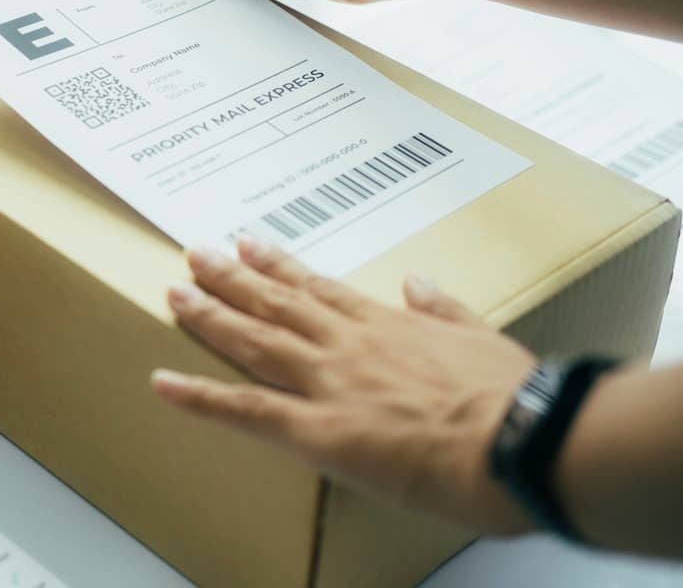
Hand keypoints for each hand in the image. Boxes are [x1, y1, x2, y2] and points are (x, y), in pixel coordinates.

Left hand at [152, 237, 537, 533]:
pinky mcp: (316, 429)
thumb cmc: (511, 397)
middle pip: (275, 302)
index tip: (251, 243)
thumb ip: (443, 308)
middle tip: (195, 254)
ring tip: (176, 294)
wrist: (517, 439)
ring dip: (210, 316)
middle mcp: (346, 344)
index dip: (280, 264)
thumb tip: (417, 281)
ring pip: (253, 340)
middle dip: (231, 277)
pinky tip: (165, 384)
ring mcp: (326, 382)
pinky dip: (201, 396)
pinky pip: (245, 409)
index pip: (318, 287)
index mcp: (386, 325)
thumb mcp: (483, 335)